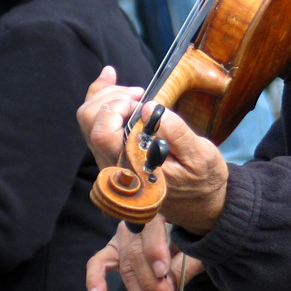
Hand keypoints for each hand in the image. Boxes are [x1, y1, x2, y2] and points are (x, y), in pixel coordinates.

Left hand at [79, 67, 230, 233]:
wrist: (200, 202)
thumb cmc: (202, 178)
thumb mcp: (200, 155)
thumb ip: (175, 132)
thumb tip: (148, 107)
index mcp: (133, 168)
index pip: (103, 133)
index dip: (116, 107)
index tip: (142, 101)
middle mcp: (114, 166)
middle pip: (88, 120)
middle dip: (110, 96)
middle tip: (139, 94)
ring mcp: (109, 160)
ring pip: (88, 119)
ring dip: (107, 96)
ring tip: (135, 93)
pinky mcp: (112, 154)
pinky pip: (96, 124)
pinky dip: (105, 101)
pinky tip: (118, 88)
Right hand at [86, 219, 204, 290]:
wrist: (185, 224)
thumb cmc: (193, 234)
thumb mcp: (195, 246)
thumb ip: (184, 264)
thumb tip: (169, 287)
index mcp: (159, 207)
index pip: (151, 227)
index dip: (155, 250)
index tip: (162, 271)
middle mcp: (136, 218)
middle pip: (137, 253)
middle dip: (151, 283)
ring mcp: (123, 234)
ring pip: (126, 266)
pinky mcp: (113, 249)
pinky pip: (99, 262)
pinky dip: (95, 279)